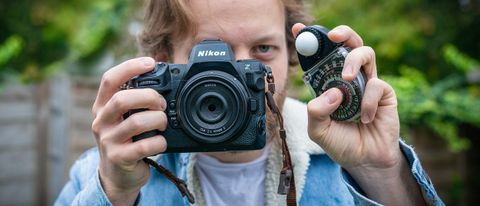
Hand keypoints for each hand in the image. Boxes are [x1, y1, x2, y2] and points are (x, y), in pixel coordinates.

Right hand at [91, 57, 167, 204]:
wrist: (118, 176)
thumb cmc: (127, 139)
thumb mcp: (125, 117)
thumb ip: (137, 97)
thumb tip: (159, 68)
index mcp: (103, 106)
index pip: (110, 79)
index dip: (130, 67)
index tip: (150, 63)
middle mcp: (101, 121)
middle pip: (122, 99)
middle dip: (149, 97)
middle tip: (161, 104)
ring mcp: (108, 141)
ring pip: (136, 122)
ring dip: (158, 120)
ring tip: (163, 124)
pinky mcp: (119, 158)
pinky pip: (144, 146)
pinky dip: (159, 142)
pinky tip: (161, 142)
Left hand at [292, 23, 399, 173]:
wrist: (364, 161)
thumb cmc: (340, 142)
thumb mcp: (318, 130)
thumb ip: (317, 112)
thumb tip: (332, 92)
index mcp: (329, 82)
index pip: (321, 56)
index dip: (311, 40)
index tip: (299, 30)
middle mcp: (348, 78)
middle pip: (348, 43)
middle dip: (341, 34)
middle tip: (332, 37)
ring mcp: (367, 83)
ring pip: (365, 53)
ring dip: (353, 61)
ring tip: (346, 79)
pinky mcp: (384, 93)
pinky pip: (375, 85)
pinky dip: (367, 102)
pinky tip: (364, 118)